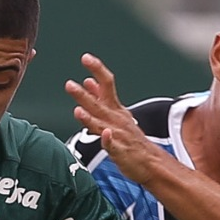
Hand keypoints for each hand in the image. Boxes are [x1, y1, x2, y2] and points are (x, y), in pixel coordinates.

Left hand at [65, 53, 163, 181]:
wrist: (150, 162)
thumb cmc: (130, 139)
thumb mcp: (115, 114)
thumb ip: (100, 99)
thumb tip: (88, 81)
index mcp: (115, 108)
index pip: (107, 83)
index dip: (97, 69)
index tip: (85, 57)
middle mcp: (116, 118)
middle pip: (99, 102)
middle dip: (84, 95)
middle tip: (69, 85)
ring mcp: (118, 134)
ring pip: (101, 123)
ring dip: (90, 117)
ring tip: (78, 110)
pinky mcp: (120, 150)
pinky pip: (112, 144)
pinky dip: (108, 139)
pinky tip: (104, 134)